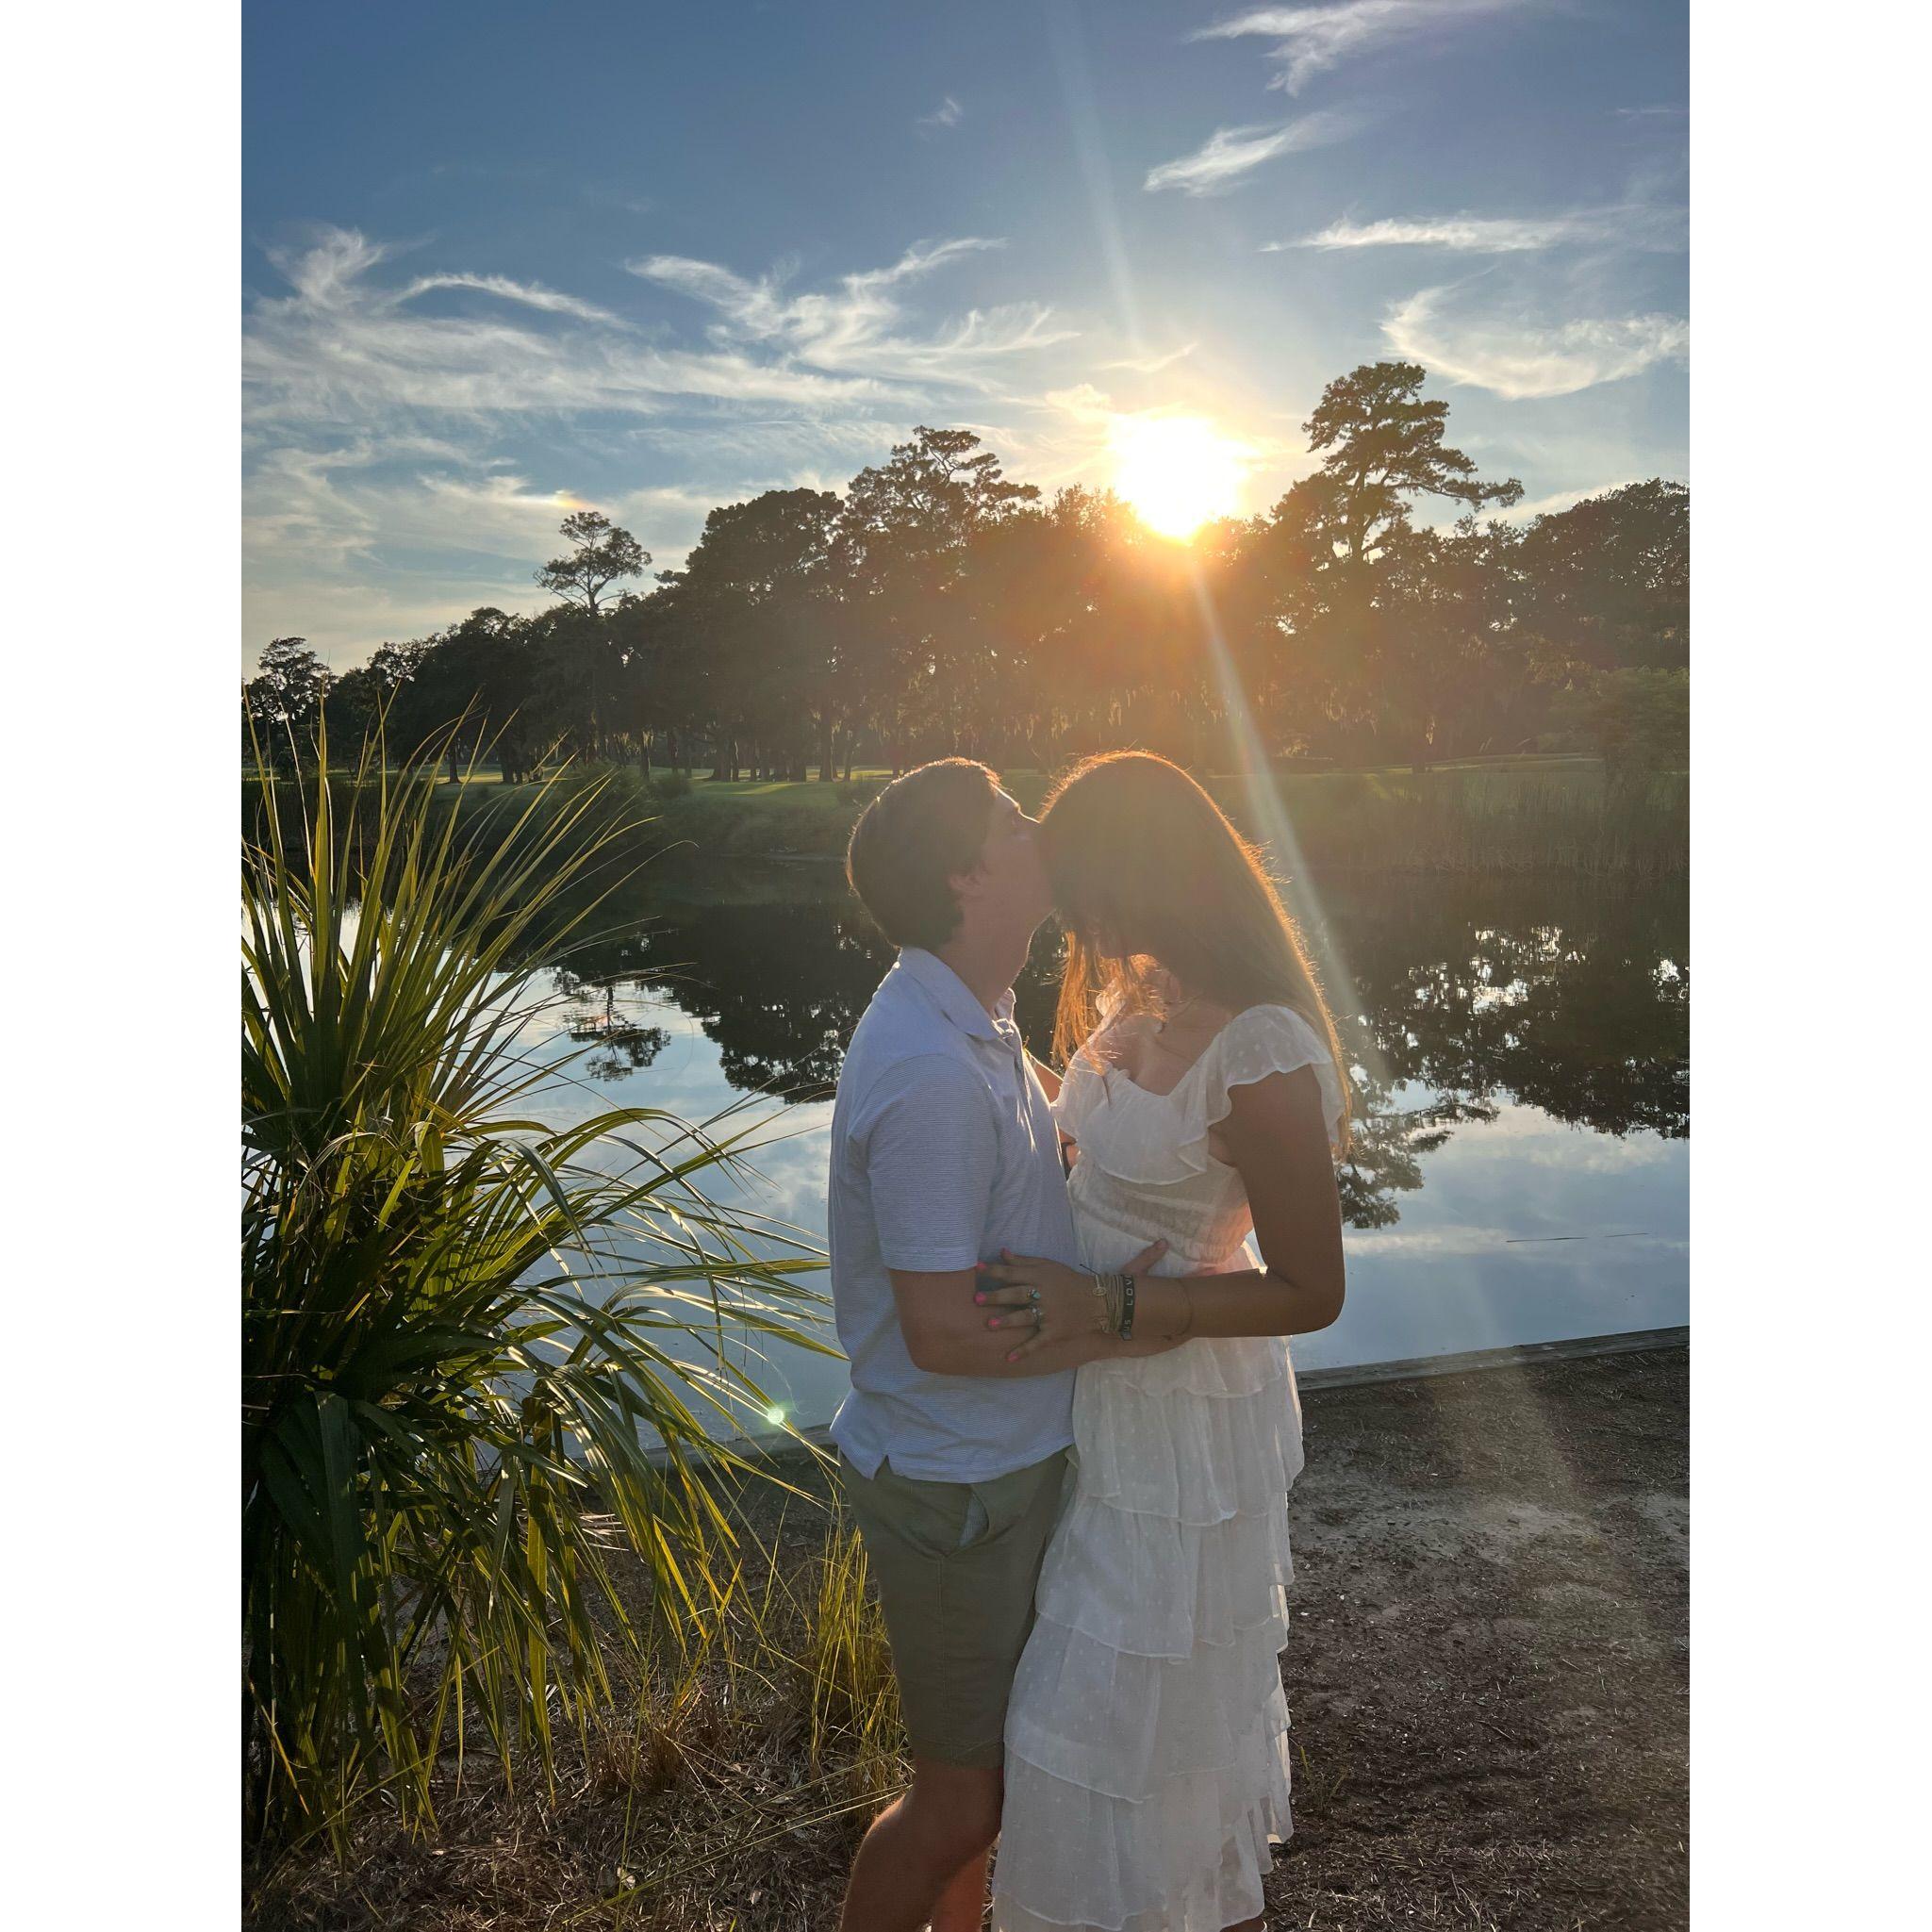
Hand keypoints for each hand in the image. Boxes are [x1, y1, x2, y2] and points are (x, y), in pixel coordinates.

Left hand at [975, 1238, 1167, 1364]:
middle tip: (977, 1299)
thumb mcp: (1049, 1266)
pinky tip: (1009, 1358)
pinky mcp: (1055, 1332)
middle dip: (997, 1297)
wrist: (1098, 1301)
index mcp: (1040, 1277)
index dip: (995, 1270)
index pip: (1014, 1273)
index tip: (977, 1269)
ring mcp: (1050, 1315)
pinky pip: (1038, 1342)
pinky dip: (1024, 1351)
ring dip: (1008, 1321)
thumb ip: (1024, 1261)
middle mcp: (1044, 1295)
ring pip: (1026, 1317)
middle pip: (1017, 1295)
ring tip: (990, 1325)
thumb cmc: (1069, 1281)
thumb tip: (1001, 1252)